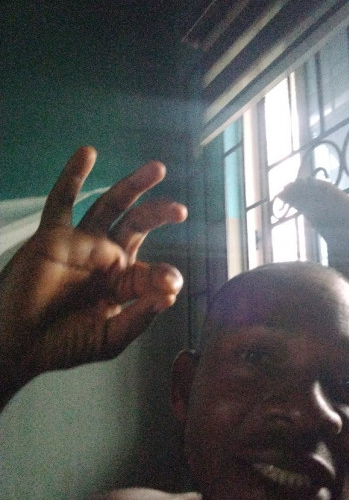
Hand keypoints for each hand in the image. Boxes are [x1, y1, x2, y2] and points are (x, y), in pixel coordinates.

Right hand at [0, 147, 186, 402]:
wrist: (17, 346)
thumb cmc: (63, 344)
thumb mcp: (110, 338)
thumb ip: (140, 316)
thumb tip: (171, 293)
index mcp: (123, 283)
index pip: (150, 271)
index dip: (162, 276)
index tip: (170, 285)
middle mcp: (105, 258)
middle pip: (137, 226)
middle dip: (158, 214)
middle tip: (181, 210)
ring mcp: (80, 244)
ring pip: (109, 206)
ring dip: (132, 186)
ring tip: (156, 169)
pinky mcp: (53, 237)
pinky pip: (62, 202)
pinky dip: (73, 177)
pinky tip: (87, 154)